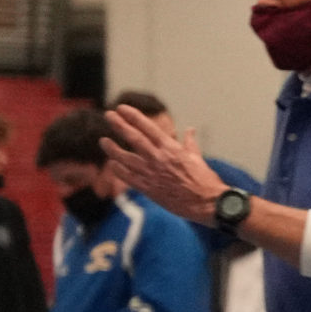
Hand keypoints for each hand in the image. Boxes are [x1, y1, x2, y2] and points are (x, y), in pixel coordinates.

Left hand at [101, 107, 226, 223]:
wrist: (207, 203)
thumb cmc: (205, 180)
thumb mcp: (197, 157)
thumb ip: (189, 143)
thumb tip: (190, 130)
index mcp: (171, 148)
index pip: (148, 127)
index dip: (133, 116)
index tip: (122, 108)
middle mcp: (158, 158)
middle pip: (133, 138)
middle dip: (119, 125)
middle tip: (108, 115)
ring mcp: (151, 173)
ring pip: (125, 158)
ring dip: (112, 148)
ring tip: (103, 141)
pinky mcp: (148, 189)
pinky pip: (128, 177)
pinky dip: (118, 170)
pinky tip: (112, 164)